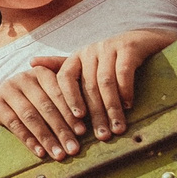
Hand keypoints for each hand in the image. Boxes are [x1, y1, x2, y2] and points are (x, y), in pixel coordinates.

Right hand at [0, 58, 86, 159]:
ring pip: (31, 115)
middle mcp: (23, 77)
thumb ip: (67, 102)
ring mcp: (6, 89)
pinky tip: (40, 153)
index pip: (60, 90)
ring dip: (47, 137)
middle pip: (46, 105)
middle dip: (62, 128)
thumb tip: (94, 121)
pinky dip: (29, 140)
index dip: (71, 111)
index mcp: (41, 73)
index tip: (82, 131)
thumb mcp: (47, 101)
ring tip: (59, 154)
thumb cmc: (30, 109)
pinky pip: (14, 123)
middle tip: (74, 148)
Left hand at [55, 29, 176, 142]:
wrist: (145, 40)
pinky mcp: (128, 47)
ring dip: (111, 108)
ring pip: (105, 82)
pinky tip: (129, 106)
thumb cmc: (113, 59)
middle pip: (88, 86)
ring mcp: (109, 47)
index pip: (64, 79)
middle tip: (101, 136)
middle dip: (95, 114)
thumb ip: (61, 66)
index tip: (77, 122)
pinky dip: (125, 90)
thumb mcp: (87, 64)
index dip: (69, 101)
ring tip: (117, 128)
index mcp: (76, 58)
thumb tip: (31, 63)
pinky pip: (123, 72)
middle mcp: (89, 51)